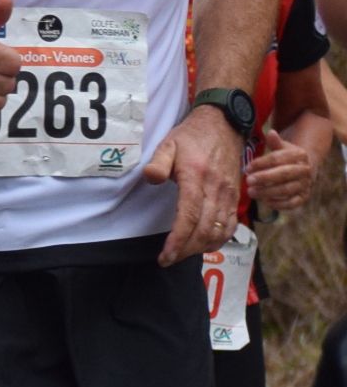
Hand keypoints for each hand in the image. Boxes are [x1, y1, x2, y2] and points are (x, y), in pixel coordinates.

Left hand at [146, 105, 245, 264]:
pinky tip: (203, 245)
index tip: (165, 256)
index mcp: (197, 178)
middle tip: (168, 259)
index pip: (189, 216)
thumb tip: (151, 179)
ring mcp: (229, 195)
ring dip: (201, 248)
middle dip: (186, 250)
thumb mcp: (168, 143)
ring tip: (181, 254)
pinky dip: (218, 240)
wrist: (223, 126)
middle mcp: (217, 190)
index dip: (178, 240)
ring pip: (219, 232)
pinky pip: (231, 226)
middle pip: (204, 230)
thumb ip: (158, 163)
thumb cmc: (191, 137)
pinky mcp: (235, 197)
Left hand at [243, 128, 315, 214]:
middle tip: (248, 181)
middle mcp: (305, 170)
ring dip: (268, 192)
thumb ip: (275, 142)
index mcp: (299, 155)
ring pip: (287, 189)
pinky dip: (279, 204)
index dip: (262, 163)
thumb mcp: (282, 147)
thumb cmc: (286, 157)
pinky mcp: (304, 197)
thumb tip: (271, 133)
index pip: (279, 158)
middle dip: (265, 178)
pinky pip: (292, 203)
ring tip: (251, 192)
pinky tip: (265, 201)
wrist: (303, 169)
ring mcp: (305, 185)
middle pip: (284, 174)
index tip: (247, 168)